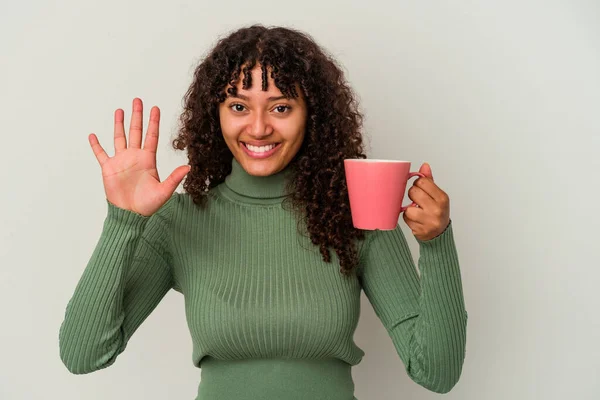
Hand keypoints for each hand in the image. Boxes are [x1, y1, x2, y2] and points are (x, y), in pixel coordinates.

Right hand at [88, 98, 190, 215]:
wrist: (130, 214)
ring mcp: (121, 161)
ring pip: (120, 138)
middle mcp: (135, 157)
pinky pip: (101, 154)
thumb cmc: (148, 205)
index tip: (155, 108)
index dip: (153, 122)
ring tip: (120, 110)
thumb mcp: (164, 191)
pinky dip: (96, 145)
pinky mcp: (109, 169)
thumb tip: (189, 167)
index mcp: (148, 160)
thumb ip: (175, 178)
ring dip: (119, 124)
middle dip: (137, 116)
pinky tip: (93, 135)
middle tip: (138, 100)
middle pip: (136, 131)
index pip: (151, 136)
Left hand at [402, 163, 450, 240]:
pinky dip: (408, 219)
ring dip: (409, 209)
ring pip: (408, 208)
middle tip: (417, 200)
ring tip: (417, 211)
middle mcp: (437, 209)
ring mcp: (429, 220)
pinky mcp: (421, 230)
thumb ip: (429, 181)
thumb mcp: (437, 195)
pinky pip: (406, 219)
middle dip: (412, 195)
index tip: (420, 189)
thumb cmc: (436, 211)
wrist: (439, 234)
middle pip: (413, 192)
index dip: (417, 184)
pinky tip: (415, 220)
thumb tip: (424, 165)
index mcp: (442, 198)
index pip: (422, 182)